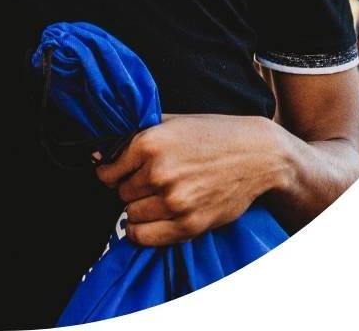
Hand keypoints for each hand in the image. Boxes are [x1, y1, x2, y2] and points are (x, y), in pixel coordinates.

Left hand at [95, 114, 289, 246]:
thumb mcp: (172, 122)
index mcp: (150, 142)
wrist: (257, 155)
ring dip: (137, 209)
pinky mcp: (189, 224)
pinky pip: (145, 237)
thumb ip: (137, 134)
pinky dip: (141, 231)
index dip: (111, 172)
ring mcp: (174, 201)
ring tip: (153, 199)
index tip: (115, 173)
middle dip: (128, 189)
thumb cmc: (214, 135)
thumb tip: (101, 152)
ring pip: (131, 214)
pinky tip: (150, 220)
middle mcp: (158, 172)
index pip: (109, 169)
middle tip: (144, 184)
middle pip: (121, 193)